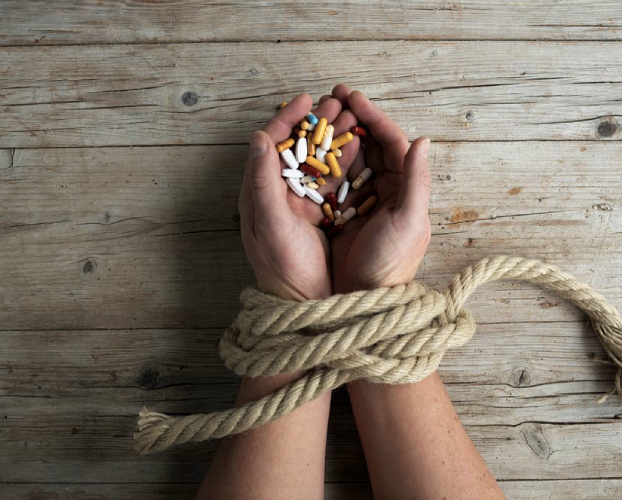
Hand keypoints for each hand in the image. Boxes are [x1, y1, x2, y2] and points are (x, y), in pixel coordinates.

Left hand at [238, 93, 359, 300]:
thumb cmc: (283, 267)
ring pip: (317, 161)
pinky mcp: (318, 214)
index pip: (270, 145)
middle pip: (296, 148)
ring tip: (353, 118)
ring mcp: (299, 203)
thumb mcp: (272, 224)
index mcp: (259, 192)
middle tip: (337, 102)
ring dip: (334, 138)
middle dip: (317, 124)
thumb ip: (262, 181)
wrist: (303, 302)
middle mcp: (277, 193)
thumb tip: (258, 137)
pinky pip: (332, 181)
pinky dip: (345, 162)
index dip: (287, 119)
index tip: (307, 99)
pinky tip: (361, 148)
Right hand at [328, 85, 431, 292]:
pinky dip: (323, 162)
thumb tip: (423, 139)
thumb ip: (417, 180)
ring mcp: (363, 200)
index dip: (373, 116)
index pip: (392, 142)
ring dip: (336, 136)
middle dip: (352, 119)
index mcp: (406, 188)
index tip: (352, 96)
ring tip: (318, 114)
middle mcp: (387, 190)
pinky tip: (307, 148)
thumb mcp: (409, 220)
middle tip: (331, 97)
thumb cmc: (392, 261)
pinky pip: (333, 180)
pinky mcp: (342, 212)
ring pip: (350, 159)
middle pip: (370, 145)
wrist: (365, 299)